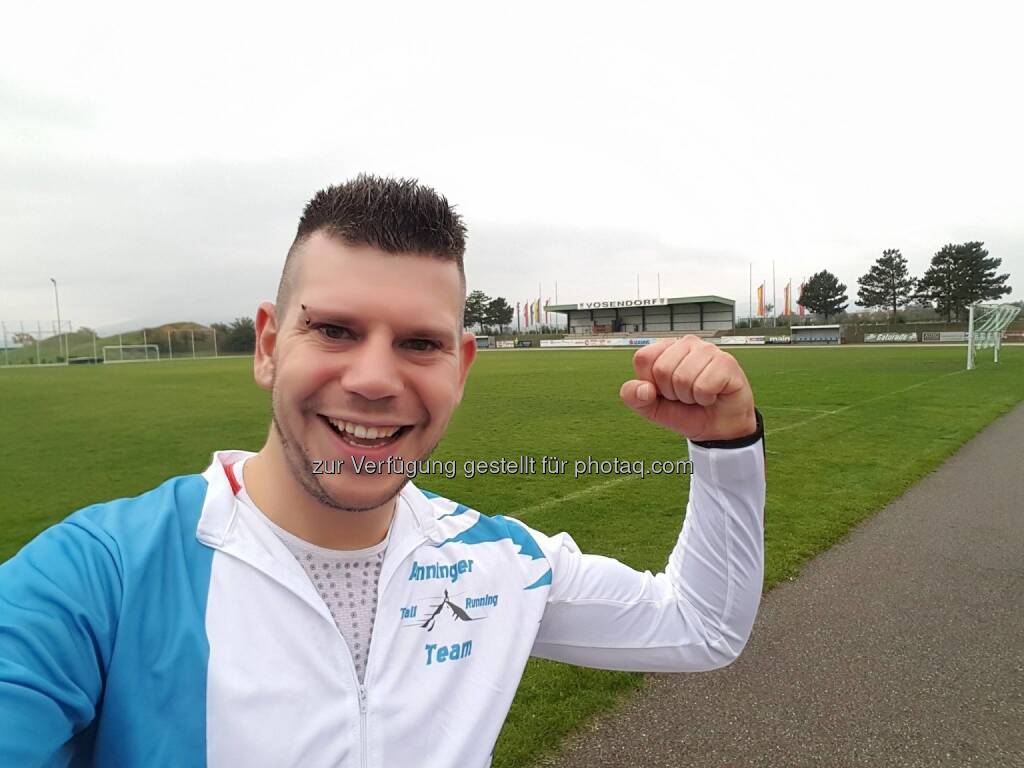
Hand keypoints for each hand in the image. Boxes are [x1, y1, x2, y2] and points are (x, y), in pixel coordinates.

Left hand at [619, 336, 756, 440]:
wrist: (718, 428)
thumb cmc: (686, 412)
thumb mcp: (652, 408)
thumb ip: (634, 397)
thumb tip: (644, 388)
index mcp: (665, 348)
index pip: (643, 358)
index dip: (650, 384)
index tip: (665, 392)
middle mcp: (686, 343)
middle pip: (662, 369)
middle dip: (671, 393)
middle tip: (686, 396)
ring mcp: (707, 350)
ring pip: (682, 377)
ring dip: (689, 397)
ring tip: (699, 395)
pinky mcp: (726, 361)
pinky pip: (703, 386)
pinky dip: (705, 398)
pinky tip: (713, 395)